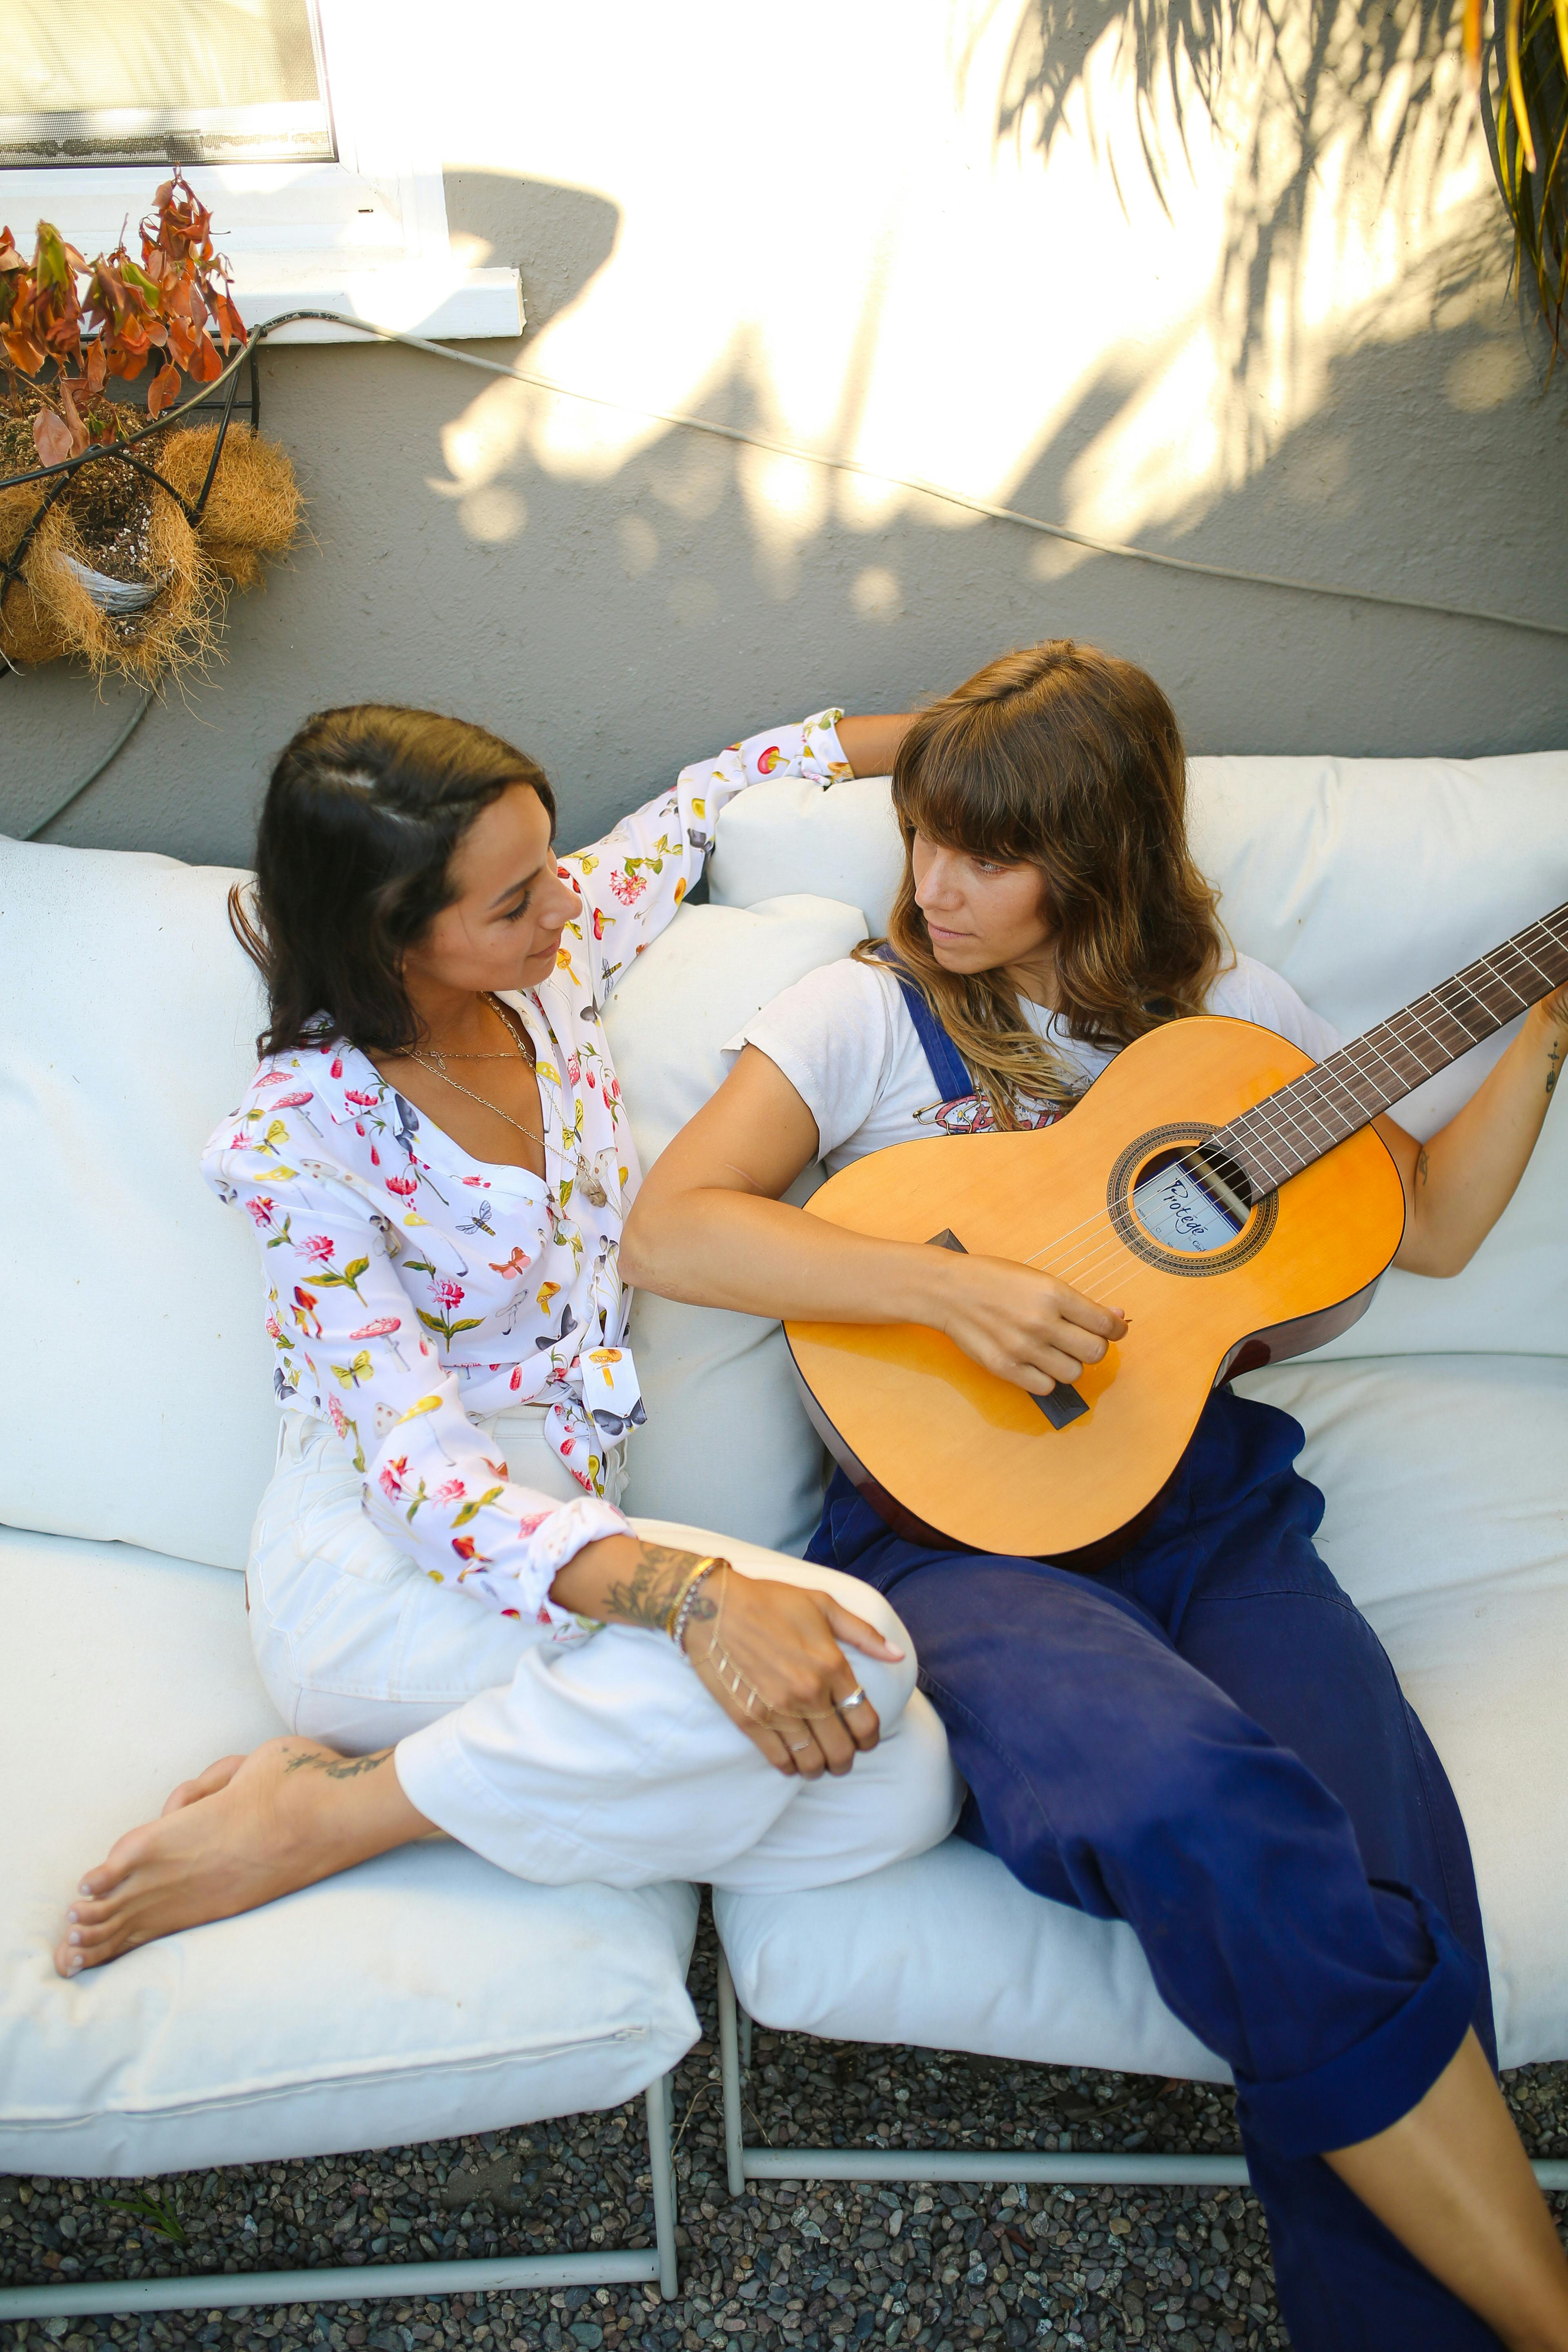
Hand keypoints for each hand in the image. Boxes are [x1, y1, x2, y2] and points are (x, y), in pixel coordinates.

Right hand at [683, 1568, 898, 1778]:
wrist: (713, 1606)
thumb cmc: (770, 1600)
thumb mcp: (823, 1605)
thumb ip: (864, 1633)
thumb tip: (897, 1655)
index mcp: (831, 1666)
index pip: (865, 1721)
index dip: (870, 1739)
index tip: (866, 1740)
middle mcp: (809, 1693)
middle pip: (842, 1750)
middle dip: (847, 1760)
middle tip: (843, 1758)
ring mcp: (778, 1710)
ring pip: (812, 1761)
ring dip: (820, 1769)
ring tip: (819, 1764)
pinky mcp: (750, 1720)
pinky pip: (779, 1759)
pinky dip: (790, 1768)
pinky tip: (793, 1762)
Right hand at [927, 1250, 1126, 1392]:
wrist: (948, 1290)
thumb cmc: (994, 1280)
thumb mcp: (1039, 1280)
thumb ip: (1077, 1302)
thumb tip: (1116, 1318)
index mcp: (1053, 1294)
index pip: (1105, 1324)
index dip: (1117, 1330)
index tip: (1115, 1330)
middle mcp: (1040, 1322)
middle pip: (1095, 1353)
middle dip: (1095, 1348)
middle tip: (1081, 1340)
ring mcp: (1022, 1348)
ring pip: (1073, 1374)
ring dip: (1070, 1364)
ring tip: (1054, 1350)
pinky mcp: (1004, 1368)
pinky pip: (1045, 1387)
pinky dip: (1046, 1378)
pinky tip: (1036, 1362)